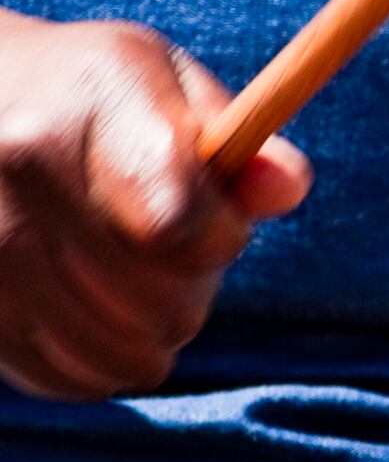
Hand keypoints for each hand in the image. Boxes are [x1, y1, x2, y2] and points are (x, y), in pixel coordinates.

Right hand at [0, 15, 309, 399]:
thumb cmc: (100, 99)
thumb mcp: (173, 89)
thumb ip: (242, 145)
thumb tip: (288, 189)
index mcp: (96, 104)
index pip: (180, 221)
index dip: (220, 242)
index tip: (217, 229)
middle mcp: (21, 167)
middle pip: (148, 299)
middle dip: (188, 300)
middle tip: (180, 274)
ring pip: (100, 350)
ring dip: (142, 348)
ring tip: (145, 310)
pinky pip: (47, 372)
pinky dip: (86, 370)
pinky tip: (94, 330)